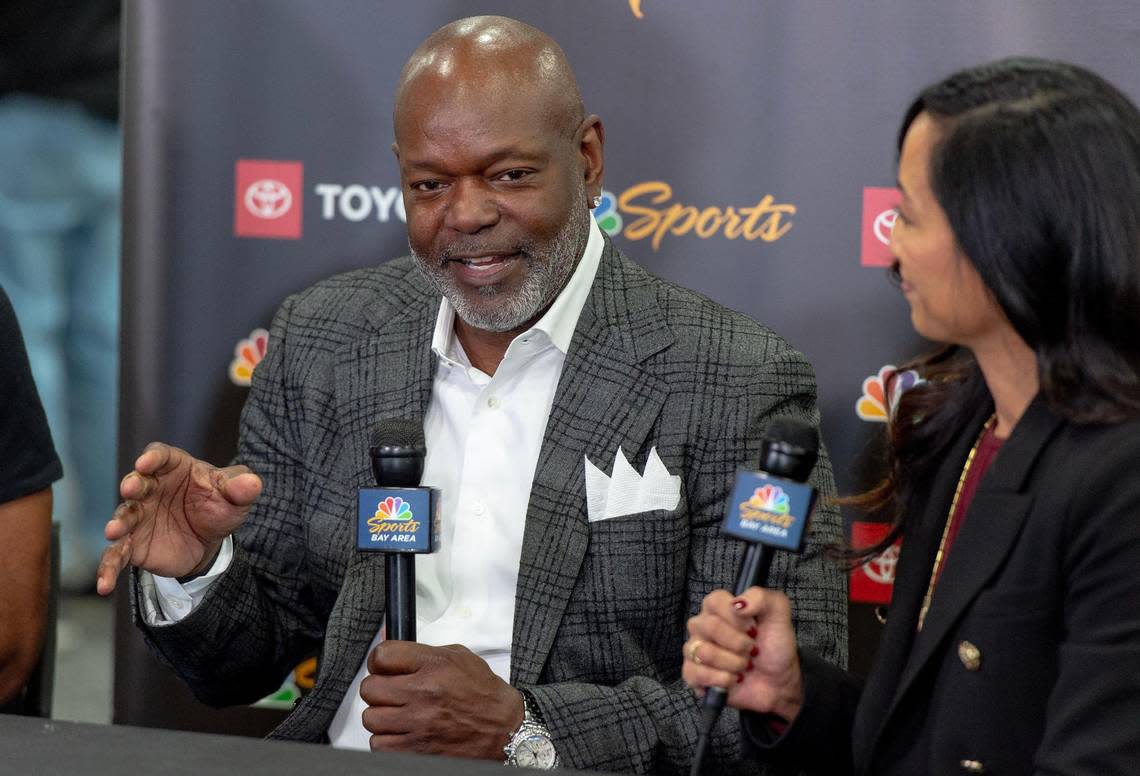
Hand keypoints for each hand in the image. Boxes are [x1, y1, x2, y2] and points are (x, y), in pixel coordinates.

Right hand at [96, 442, 261, 594]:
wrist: (210, 539)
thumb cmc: (218, 505)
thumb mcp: (235, 496)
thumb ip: (241, 488)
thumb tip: (252, 484)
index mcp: (173, 468)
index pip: (160, 456)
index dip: (152, 457)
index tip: (147, 462)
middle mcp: (150, 488)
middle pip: (137, 483)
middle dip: (132, 484)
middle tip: (130, 489)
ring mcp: (139, 516)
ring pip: (124, 516)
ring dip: (118, 522)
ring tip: (114, 531)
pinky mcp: (134, 544)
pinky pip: (117, 555)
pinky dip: (108, 567)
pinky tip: (103, 584)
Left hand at [361, 641, 523, 759]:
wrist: (503, 729)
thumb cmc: (482, 694)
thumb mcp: (457, 657)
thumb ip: (421, 651)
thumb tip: (388, 641)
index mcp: (434, 666)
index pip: (382, 656)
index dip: (378, 661)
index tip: (383, 667)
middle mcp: (424, 693)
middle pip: (370, 688)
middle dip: (379, 689)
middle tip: (392, 692)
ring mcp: (418, 724)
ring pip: (371, 718)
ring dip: (383, 716)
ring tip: (400, 714)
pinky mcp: (416, 751)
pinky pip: (380, 744)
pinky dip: (388, 740)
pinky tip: (404, 733)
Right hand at [683, 587, 803, 723]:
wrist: (778, 682)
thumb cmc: (774, 647)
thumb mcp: (778, 615)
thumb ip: (761, 598)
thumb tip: (738, 604)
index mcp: (719, 607)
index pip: (714, 601)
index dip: (737, 618)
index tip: (754, 630)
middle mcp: (703, 625)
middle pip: (710, 626)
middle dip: (739, 643)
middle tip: (752, 650)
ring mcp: (695, 649)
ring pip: (704, 652)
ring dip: (733, 663)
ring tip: (745, 666)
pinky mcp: (694, 673)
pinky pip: (695, 673)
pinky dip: (722, 680)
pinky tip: (734, 679)